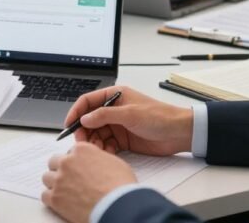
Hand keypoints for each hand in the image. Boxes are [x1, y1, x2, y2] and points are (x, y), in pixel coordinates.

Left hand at [42, 143, 136, 222]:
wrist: (117, 206)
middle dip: (61, 170)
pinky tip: (61, 202)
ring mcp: (59, 180)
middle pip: (54, 162)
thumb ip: (98, 157)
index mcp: (81, 150)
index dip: (75, 161)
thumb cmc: (120, 186)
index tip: (77, 168)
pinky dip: (52, 199)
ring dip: (55, 184)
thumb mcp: (114, 162)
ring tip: (66, 192)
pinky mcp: (55, 198)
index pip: (70, 152)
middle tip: (70, 180)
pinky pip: (45, 195)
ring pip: (47, 178)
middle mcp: (67, 162)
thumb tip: (95, 161)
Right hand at [64, 86, 192, 155]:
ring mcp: (118, 125)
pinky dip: (104, 149)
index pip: (88, 101)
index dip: (76, 112)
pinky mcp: (123, 139)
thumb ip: (105, 115)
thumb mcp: (130, 114)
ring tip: (95, 150)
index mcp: (115, 96)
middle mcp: (114, 109)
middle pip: (90, 119)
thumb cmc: (160, 117)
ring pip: (97, 133)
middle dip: (84, 131)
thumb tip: (85, 118)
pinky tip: (107, 153)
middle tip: (81, 142)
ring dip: (93, 142)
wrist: (179, 133)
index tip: (69, 124)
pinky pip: (107, 144)